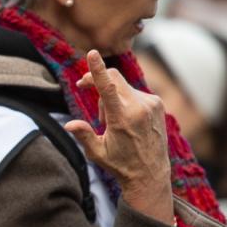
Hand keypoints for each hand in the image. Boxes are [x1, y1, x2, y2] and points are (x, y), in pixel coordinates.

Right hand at [63, 49, 172, 222]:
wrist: (150, 172)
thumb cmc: (120, 164)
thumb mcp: (97, 152)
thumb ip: (83, 134)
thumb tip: (69, 124)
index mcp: (122, 118)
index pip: (107, 88)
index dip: (97, 69)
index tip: (92, 53)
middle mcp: (139, 107)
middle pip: (113, 79)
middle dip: (95, 80)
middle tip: (82, 86)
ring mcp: (151, 103)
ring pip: (121, 86)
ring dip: (110, 96)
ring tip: (109, 120)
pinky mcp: (157, 103)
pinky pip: (133, 92)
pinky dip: (123, 99)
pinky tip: (124, 118)